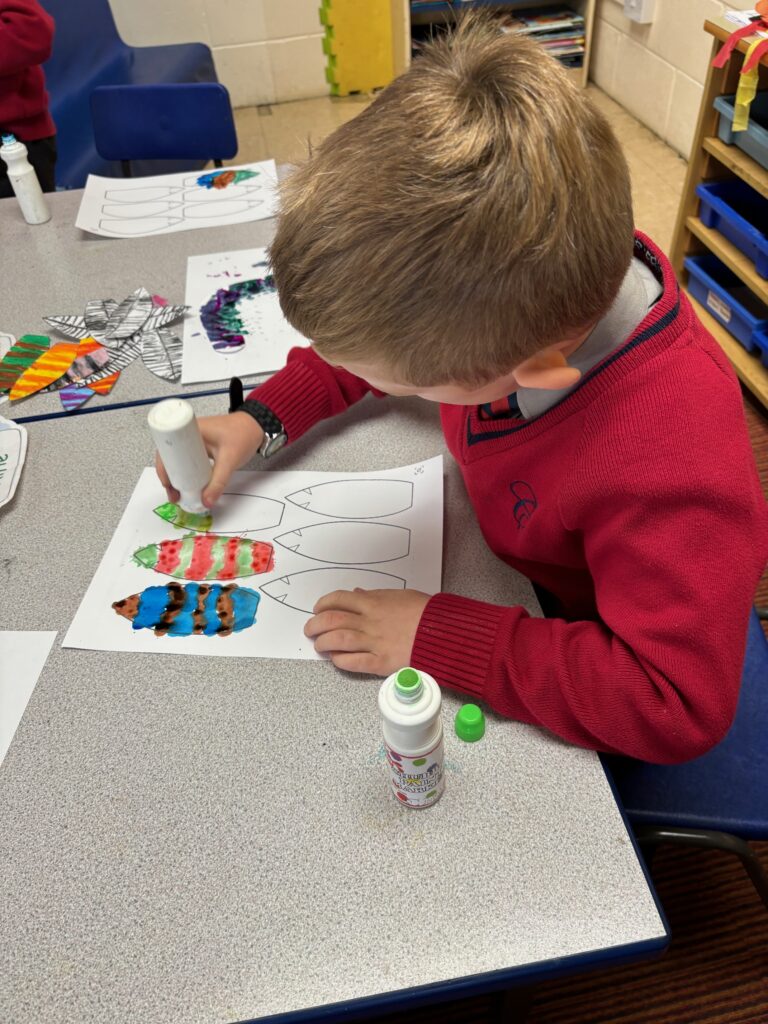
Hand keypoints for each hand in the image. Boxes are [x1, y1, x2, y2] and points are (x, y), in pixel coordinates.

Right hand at [155, 411, 264, 507]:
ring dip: (178, 476)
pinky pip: (189, 461)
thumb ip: (219, 482)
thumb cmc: (243, 435)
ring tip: (179, 494)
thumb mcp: (229, 460)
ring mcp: (195, 441)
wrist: (259, 426)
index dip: (163, 468)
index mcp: (189, 430)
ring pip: (180, 460)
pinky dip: (188, 473)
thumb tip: (206, 502)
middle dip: (169, 477)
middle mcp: (188, 434)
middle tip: (173, 495)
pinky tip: (190, 485)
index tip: (167, 484)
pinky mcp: (202, 447)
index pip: (166, 449)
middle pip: (170, 457)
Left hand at [304, 588, 430, 675]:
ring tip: (319, 645)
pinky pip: (353, 662)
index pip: (339, 599)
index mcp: (374, 602)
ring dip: (323, 642)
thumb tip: (358, 594)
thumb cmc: (426, 612)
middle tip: (310, 629)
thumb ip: (375, 596)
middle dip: (315, 624)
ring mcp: (374, 642)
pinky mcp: (381, 662)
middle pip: (332, 620)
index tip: (318, 609)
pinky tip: (336, 659)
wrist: (444, 632)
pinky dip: (340, 660)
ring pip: (338, 640)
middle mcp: (370, 621)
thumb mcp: (399, 596)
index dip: (323, 604)